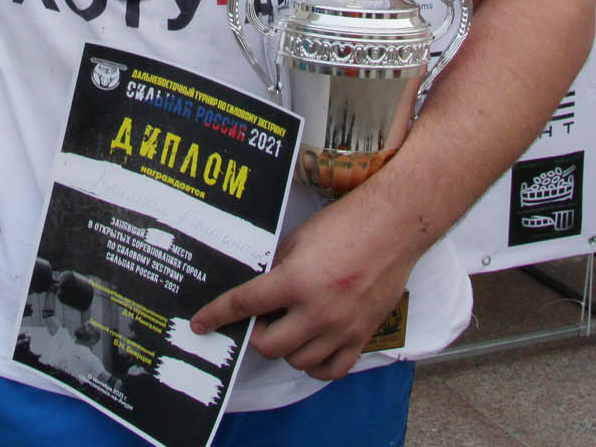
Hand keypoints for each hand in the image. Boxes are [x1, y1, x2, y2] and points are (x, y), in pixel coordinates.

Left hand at [189, 188, 423, 380]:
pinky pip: (331, 370)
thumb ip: (277, 270)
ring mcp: (342, 328)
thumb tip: (258, 294)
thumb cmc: (345, 225)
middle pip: (269, 345)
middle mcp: (317, 311)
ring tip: (291, 324)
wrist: (394, 226)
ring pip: (298, 361)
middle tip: (264, 316)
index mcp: (295, 281)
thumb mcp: (298, 240)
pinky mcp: (362, 336)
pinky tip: (312, 345)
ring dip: (286, 347)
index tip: (201, 324)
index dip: (217, 315)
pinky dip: (315, 364)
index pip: (244, 305)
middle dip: (258, 333)